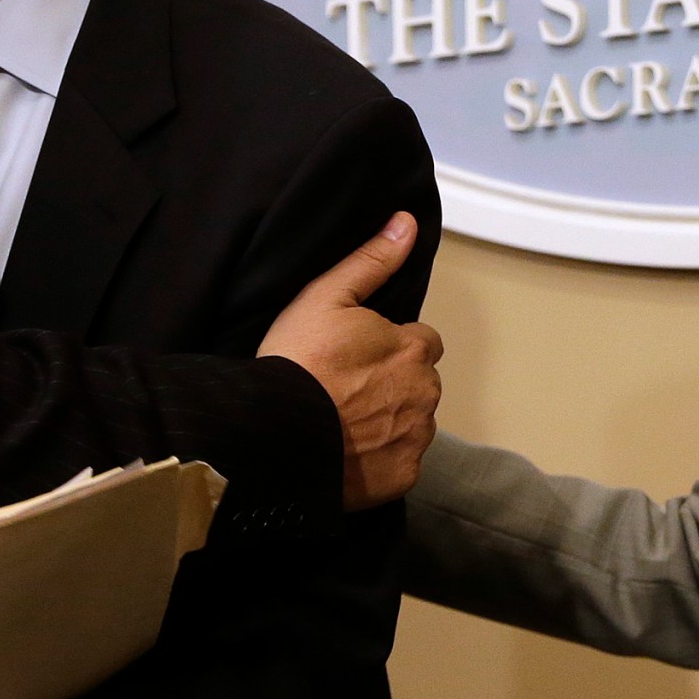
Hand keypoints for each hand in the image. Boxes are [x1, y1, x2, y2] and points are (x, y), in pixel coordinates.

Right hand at [257, 212, 444, 510]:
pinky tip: (347, 452)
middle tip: (346, 389)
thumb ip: (370, 260)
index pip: (421, 342)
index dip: (390, 347)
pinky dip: (381, 458)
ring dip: (389, 421)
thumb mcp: (324, 296)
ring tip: (342, 421)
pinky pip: (401, 462)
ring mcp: (415, 437)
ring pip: (412, 423)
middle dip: (393, 385)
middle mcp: (425, 393)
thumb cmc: (296, 361)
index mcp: (413, 349)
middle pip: (419, 384)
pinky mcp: (402, 475)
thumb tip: (406, 223)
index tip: (358, 356)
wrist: (273, 433)